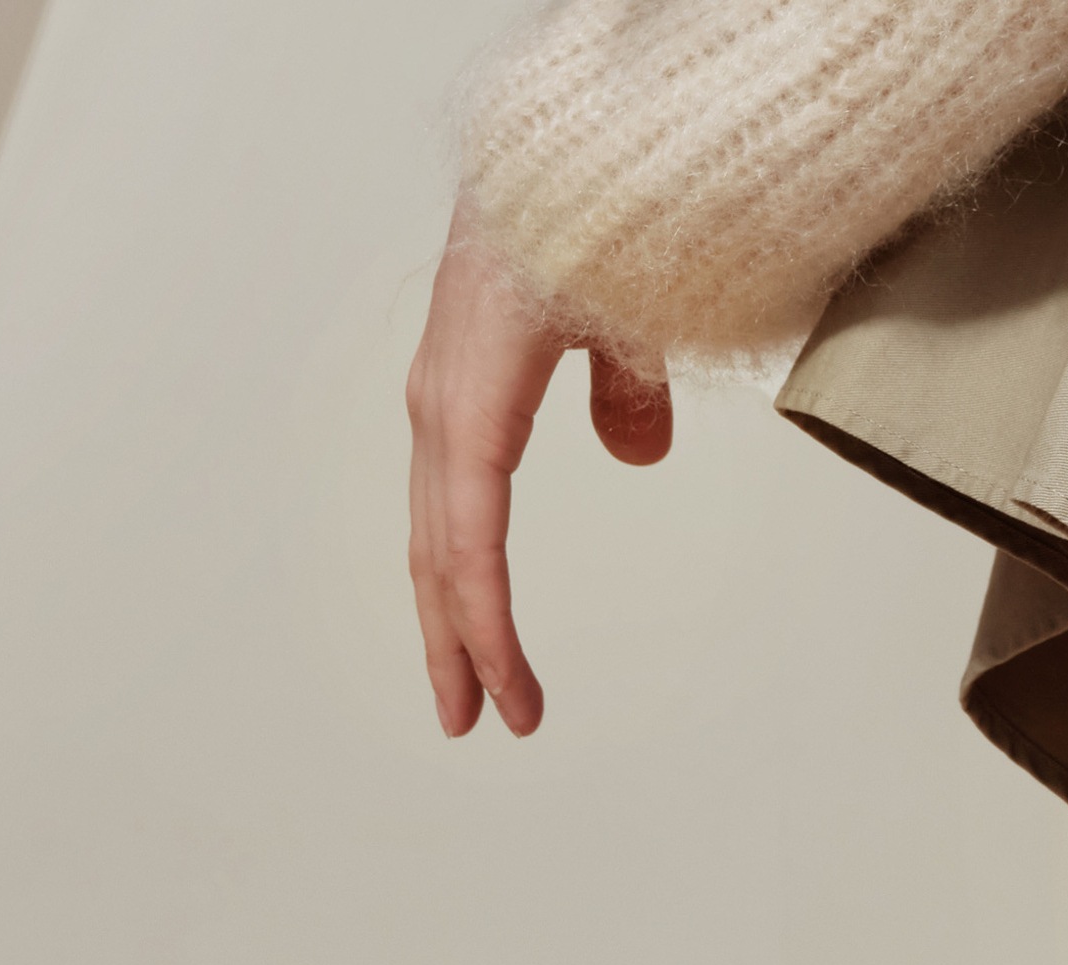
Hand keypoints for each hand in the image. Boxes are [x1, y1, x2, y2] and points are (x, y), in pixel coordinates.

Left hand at [406, 208, 672, 736]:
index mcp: (473, 381)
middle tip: (467, 720)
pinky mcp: (468, 399)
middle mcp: (445, 395)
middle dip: (452, 641)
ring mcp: (449, 396)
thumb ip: (623, 389)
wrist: (594, 140)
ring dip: (466, 639)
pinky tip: (492, 656)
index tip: (490, 682)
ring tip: (489, 712)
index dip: (471, 604)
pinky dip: (480, 601)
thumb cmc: (610, 211)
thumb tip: (632, 455)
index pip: (457, 516)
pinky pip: (466, 525)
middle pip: (435, 545)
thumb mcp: (625, 321)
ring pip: (443, 548)